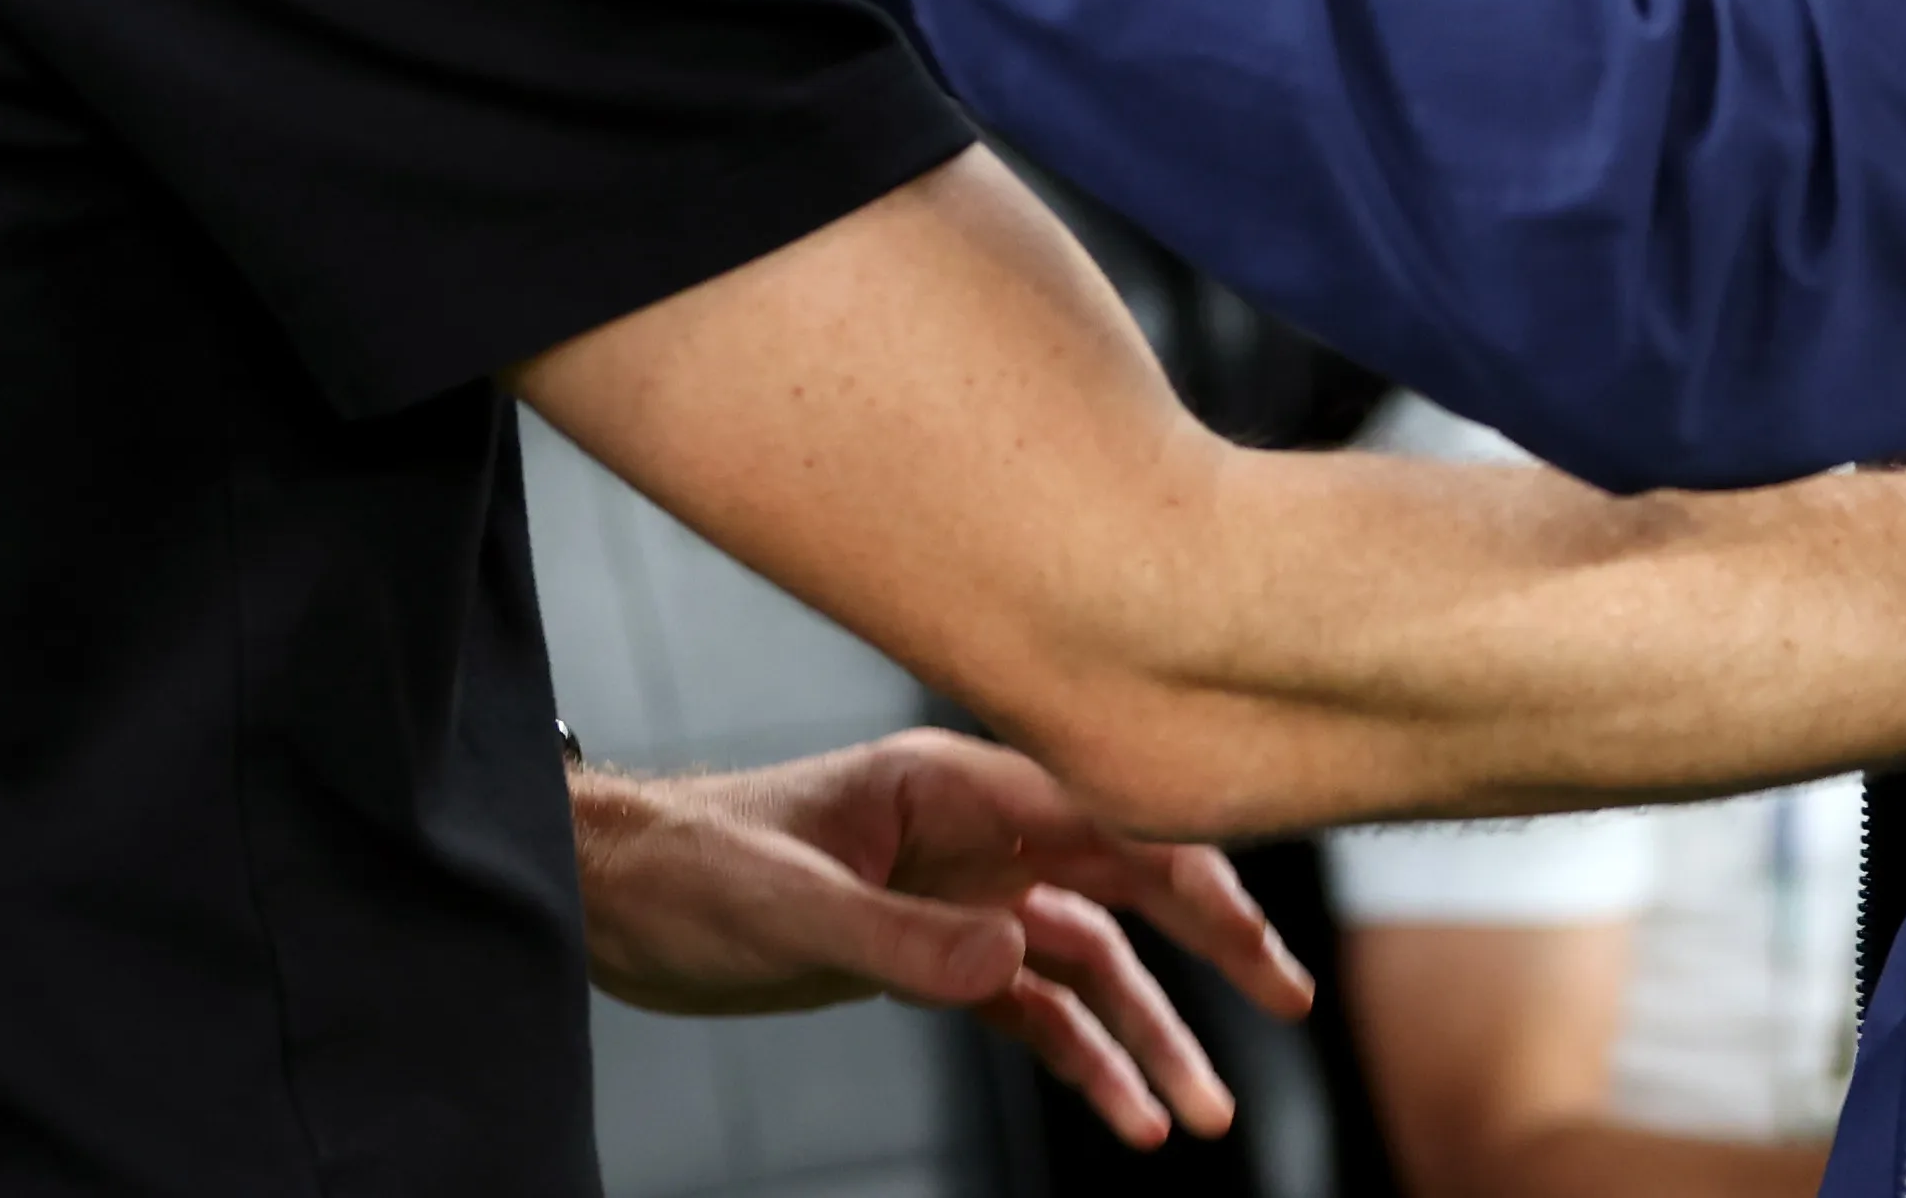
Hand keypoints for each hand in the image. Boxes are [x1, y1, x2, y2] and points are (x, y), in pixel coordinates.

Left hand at [570, 733, 1311, 1151]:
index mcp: (954, 784)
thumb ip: (900, 938)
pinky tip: (1125, 1120)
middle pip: (1126, 878)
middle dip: (1212, 942)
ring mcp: (964, 893)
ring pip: (1093, 961)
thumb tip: (1014, 961)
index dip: (1191, 865)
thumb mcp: (787, 906)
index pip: (1103, 815)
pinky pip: (1037, 1011)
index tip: (1259, 927)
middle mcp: (978, 830)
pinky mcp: (937, 955)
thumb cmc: (687, 871)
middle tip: (1290, 1006)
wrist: (615, 899)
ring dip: (1151, 1034)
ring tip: (1203, 1117)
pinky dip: (1084, 1062)